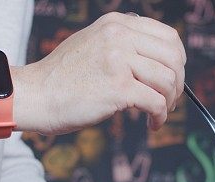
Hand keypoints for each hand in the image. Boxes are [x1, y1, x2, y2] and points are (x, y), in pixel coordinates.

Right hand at [14, 12, 184, 133]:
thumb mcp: (93, 43)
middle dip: (179, 83)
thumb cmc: (63, 77)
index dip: (178, 60)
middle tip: (171, 99)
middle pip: (174, 58)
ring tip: (159, 113)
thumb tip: (158, 58)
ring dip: (170, 102)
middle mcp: (120, 36)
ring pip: (168, 80)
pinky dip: (160, 117)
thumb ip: (123, 43)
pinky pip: (157, 103)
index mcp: (117, 24)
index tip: (174, 77)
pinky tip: (152, 123)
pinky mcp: (118, 88)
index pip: (168, 36)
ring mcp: (119, 61)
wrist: (36, 95)